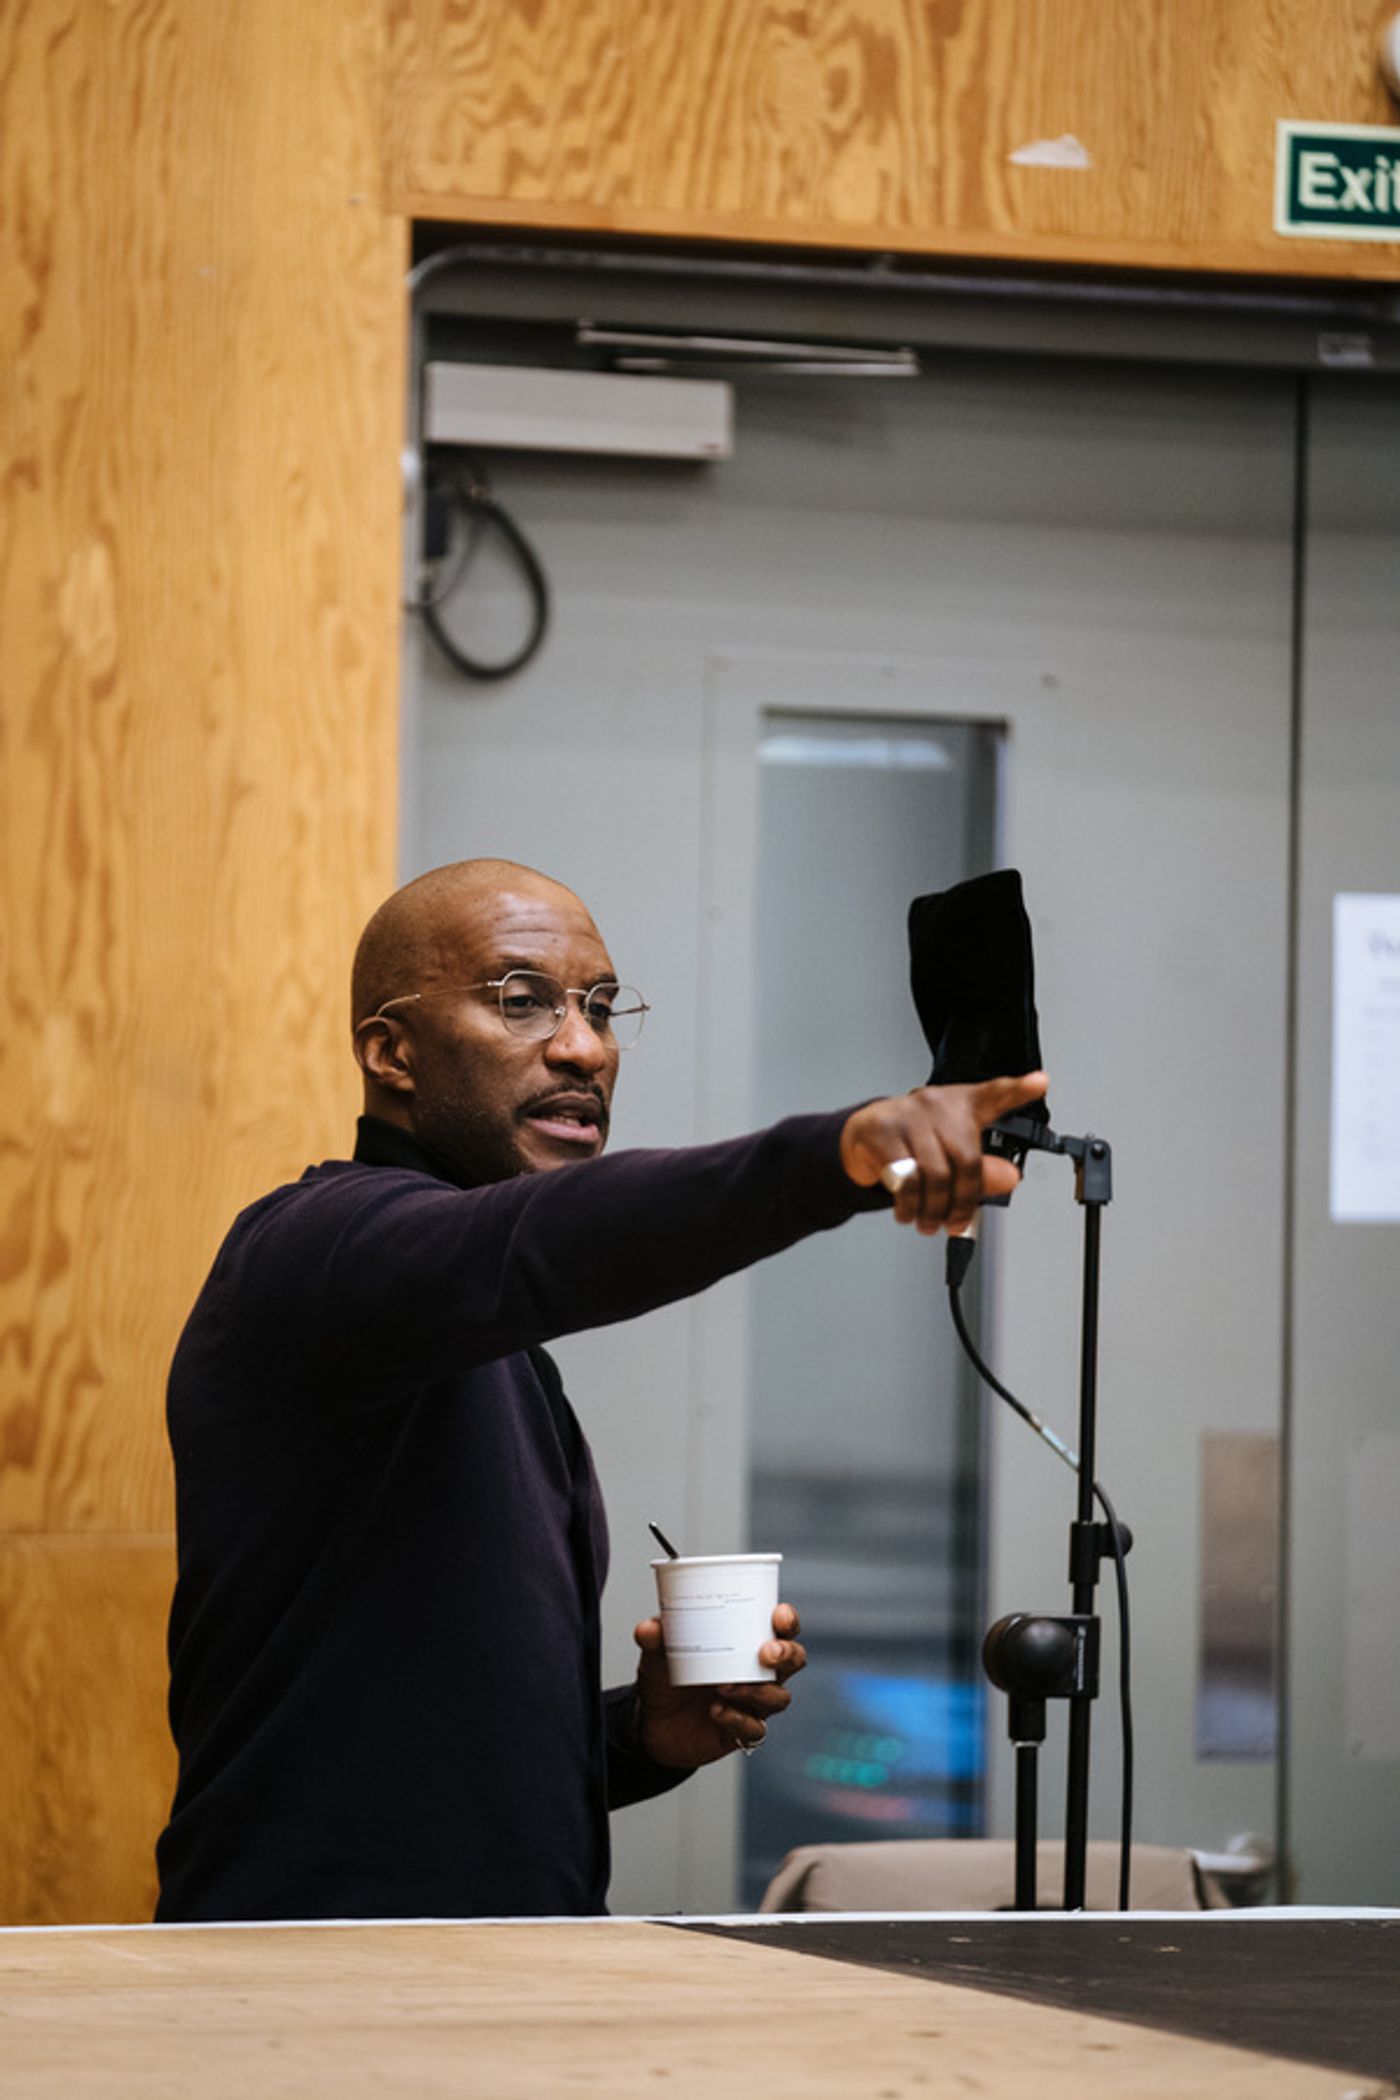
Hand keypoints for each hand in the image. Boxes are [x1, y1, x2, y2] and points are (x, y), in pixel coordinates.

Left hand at [631, 1603, 806, 1767]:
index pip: (781, 1628)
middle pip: (794, 1660)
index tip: (779, 1615)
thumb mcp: (657, 1652)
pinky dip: (738, 1719)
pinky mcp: (742, 1732)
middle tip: (765, 1653)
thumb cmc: (666, 1678)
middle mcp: (757, 1672)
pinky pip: (755, 1729)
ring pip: (779, 1697)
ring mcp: (753, 1703)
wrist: (651, 1723)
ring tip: (723, 1686)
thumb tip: (648, 1628)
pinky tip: (717, 1711)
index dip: (788, 1621)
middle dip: (787, 1654)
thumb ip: (654, 1637)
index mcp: (746, 1643)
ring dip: (756, 1691)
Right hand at [840, 1071, 1048, 1235]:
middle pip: (966, 1159)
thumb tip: (1009, 1179)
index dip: (1018, 1089)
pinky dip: (909, 1206)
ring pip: (935, 1175)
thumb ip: (983, 1169)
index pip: (994, 1094)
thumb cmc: (914, 1141)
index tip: (1039, 1083)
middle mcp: (937, 1104)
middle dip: (963, 1201)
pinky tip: (907, 1212)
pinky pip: (905, 1180)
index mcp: (961, 1106)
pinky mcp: (884, 1132)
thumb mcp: (950, 1154)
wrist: (863, 1134)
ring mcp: (909, 1116)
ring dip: (933, 1210)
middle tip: (956, 1223)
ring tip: (930, 1223)